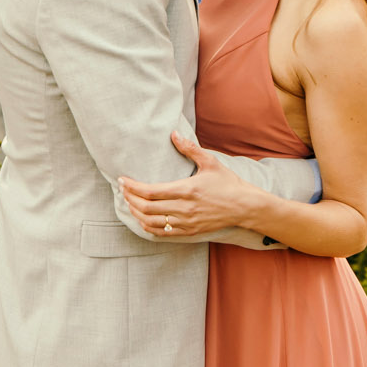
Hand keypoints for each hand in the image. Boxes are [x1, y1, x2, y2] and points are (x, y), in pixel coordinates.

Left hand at [119, 133, 263, 236]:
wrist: (244, 206)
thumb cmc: (227, 182)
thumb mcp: (210, 162)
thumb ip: (189, 148)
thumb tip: (173, 133)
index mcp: (187, 189)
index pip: (151, 191)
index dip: (133, 187)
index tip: (122, 180)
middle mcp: (184, 208)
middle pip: (147, 207)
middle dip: (130, 199)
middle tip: (122, 190)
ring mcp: (186, 222)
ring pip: (151, 222)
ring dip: (136, 213)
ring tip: (129, 203)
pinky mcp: (189, 231)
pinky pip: (162, 232)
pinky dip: (147, 226)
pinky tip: (142, 218)